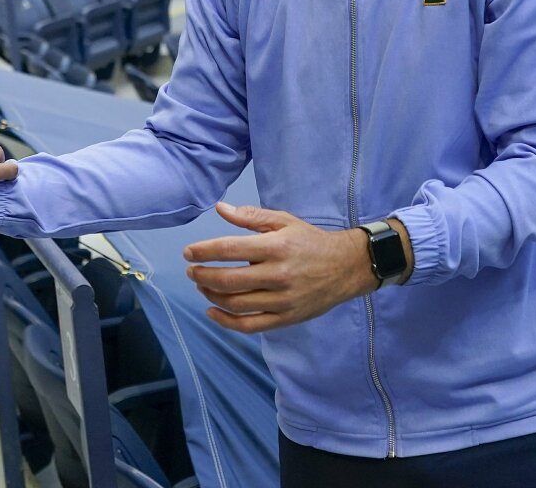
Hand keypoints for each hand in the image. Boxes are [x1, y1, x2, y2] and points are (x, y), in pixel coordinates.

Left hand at [183, 202, 378, 333]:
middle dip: (202, 275)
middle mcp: (278, 275)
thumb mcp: (284, 221)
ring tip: (201, 284)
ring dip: (211, 295)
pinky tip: (212, 311)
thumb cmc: (310, 241)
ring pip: (236, 304)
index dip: (204, 251)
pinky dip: (226, 321)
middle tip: (191, 270)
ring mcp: (282, 300)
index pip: (229, 249)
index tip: (189, 252)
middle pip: (228, 280)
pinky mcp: (286, 318)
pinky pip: (250, 326)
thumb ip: (250, 216)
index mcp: (276, 247)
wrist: (346, 267)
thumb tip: (220, 208)